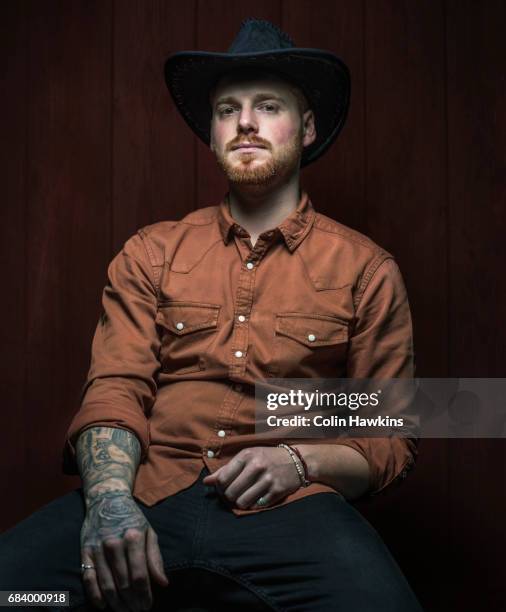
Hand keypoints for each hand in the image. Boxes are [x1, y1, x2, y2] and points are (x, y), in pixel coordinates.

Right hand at [80, 492, 168, 610]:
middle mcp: (115, 544)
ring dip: (117, 603)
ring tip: (125, 611)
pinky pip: (89, 578)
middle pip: (124, 584)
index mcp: (134, 538)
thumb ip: (155, 558)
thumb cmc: (132, 518)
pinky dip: (95, 595)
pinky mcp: (85, 551)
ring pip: (107, 585)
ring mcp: (98, 548)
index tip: (147, 606)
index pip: (140, 576)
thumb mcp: (149, 532)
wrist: (107, 499)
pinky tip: (103, 605)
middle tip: (137, 611)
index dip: (144, 595)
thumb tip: (163, 583)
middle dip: (132, 602)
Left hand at [202, 446, 301, 509]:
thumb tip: (206, 482)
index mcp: (246, 455)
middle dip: (230, 497)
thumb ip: (226, 469)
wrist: (296, 460)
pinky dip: (254, 505)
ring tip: (244, 497)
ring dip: (241, 503)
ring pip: (242, 502)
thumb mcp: (247, 457)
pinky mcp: (277, 491)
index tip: (224, 488)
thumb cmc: (266, 458)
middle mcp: (257, 466)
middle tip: (234, 495)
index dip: (220, 487)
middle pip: (231, 492)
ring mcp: (268, 479)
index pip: (223, 478)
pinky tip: (257, 497)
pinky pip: (257, 506)